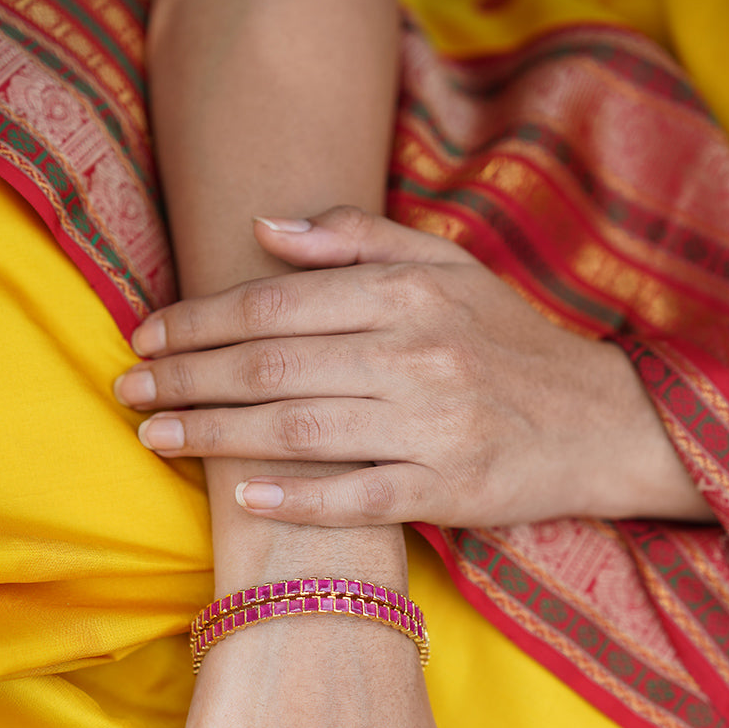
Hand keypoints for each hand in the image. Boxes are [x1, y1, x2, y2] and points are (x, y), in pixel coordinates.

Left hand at [115, 206, 711, 526]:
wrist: (602, 418)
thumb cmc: (510, 339)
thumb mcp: (449, 266)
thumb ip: (359, 239)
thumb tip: (266, 227)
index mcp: (408, 294)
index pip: (278, 302)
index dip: (201, 319)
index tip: (147, 334)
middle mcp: (415, 354)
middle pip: (272, 365)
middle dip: (187, 377)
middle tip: (126, 388)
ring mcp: (433, 426)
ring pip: (299, 430)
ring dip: (215, 434)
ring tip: (154, 434)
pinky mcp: (450, 489)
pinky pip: (359, 498)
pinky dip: (297, 500)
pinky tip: (240, 498)